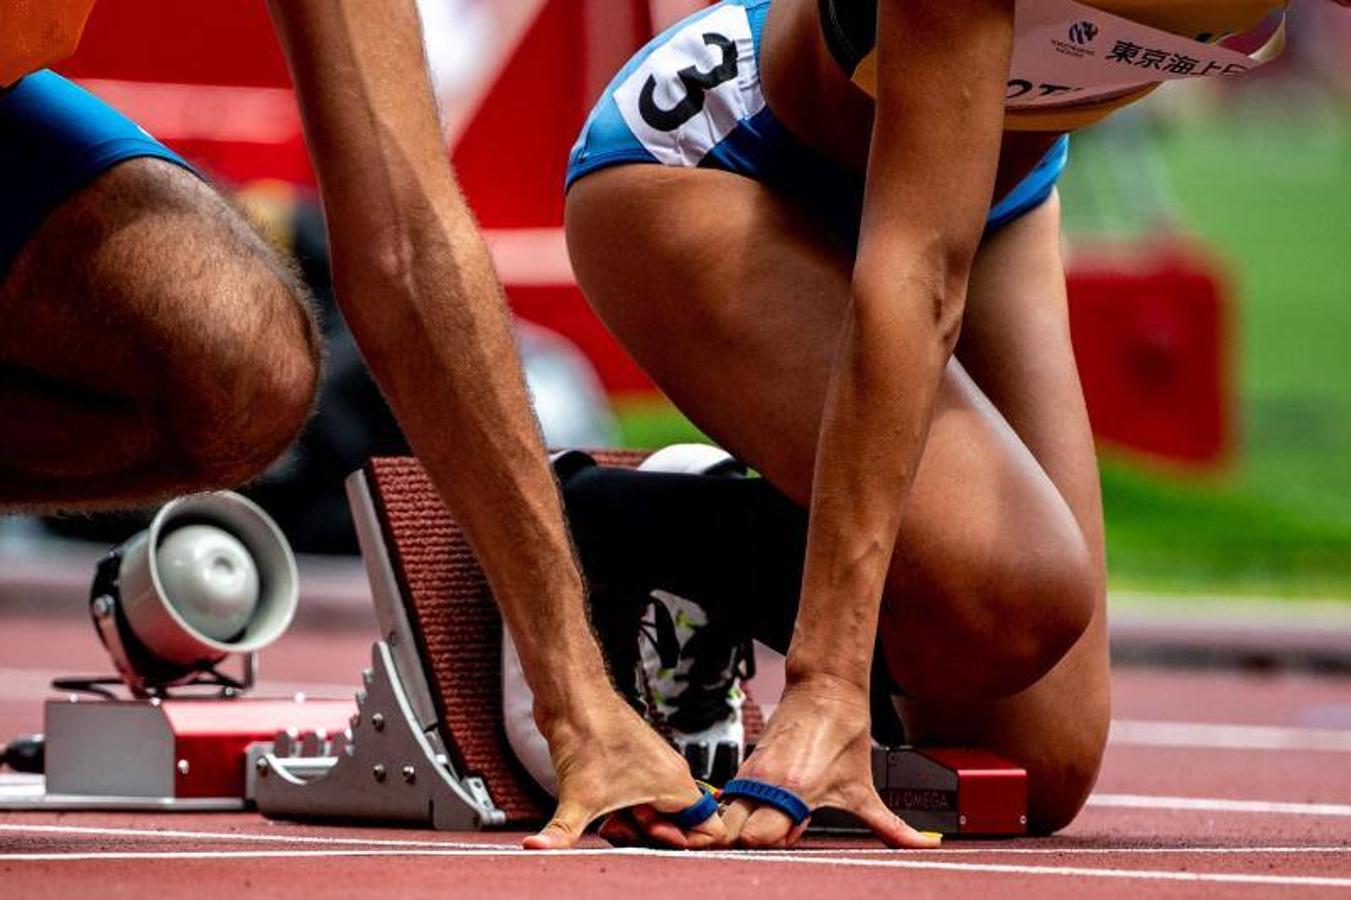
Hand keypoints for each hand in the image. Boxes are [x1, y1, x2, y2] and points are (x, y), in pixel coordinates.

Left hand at [522, 691, 726, 849]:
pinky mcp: (635, 762)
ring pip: (659, 812)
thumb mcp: (578, 798)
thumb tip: (536, 849)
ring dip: (634, 823)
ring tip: (607, 819)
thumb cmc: (587, 734)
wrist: (571, 697)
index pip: (710, 829)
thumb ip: (562, 834)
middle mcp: (671, 774)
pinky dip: (625, 809)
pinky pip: (643, 798)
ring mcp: (655, 767)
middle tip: (619, 827)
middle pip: (680, 826)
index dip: (680, 841)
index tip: (647, 832)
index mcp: (675, 783)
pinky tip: (599, 805)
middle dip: (648, 835)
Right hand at [722, 674, 940, 848]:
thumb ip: (889, 827)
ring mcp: (752, 773)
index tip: (789, 839)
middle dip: (750, 841)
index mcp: (795, 792)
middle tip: (777, 833)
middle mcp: (766, 783)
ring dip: (741, 824)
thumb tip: (922, 845)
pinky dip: (741, 808)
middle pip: (732, 833)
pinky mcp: (747, 766)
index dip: (770, 846)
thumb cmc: (844, 733)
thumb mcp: (863, 789)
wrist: (826, 689)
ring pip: (726, 816)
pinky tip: (765, 804)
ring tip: (770, 819)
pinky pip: (731, 798)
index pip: (755, 838)